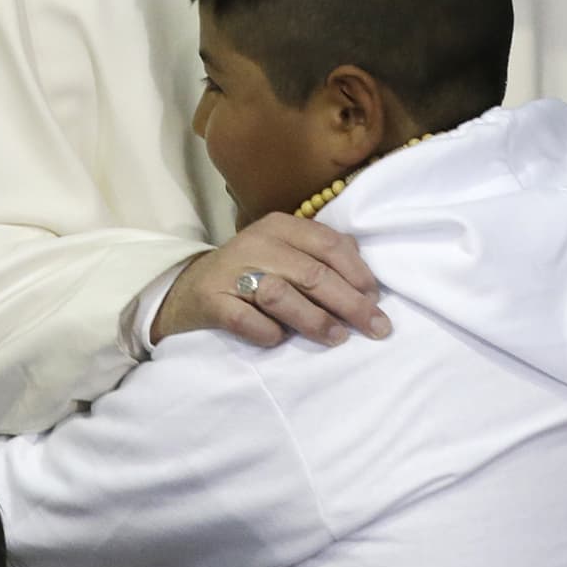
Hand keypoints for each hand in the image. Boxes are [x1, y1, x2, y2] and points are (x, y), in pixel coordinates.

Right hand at [150, 212, 390, 348]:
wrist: (190, 289)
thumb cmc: (251, 272)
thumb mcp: (285, 251)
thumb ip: (321, 251)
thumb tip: (364, 265)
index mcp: (280, 226)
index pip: (329, 245)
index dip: (358, 273)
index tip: (377, 300)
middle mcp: (256, 242)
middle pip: (312, 273)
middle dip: (350, 304)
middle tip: (375, 328)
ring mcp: (232, 271)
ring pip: (281, 294)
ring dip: (314, 319)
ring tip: (337, 338)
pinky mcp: (213, 300)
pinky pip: (245, 319)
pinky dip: (267, 332)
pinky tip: (279, 340)